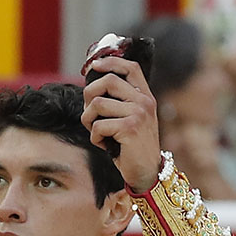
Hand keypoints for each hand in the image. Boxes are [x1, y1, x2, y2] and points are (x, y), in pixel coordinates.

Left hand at [80, 56, 161, 192]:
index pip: (130, 67)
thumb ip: (119, 103)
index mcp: (145, 97)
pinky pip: (98, 125)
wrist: (146, 173)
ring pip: (97, 104)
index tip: (94, 66)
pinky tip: (105, 145)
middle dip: (89, 96)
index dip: (110, 62)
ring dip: (89, 121)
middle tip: (89, 114)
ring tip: (97, 133)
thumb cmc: (132, 148)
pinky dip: (95, 138)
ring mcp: (138, 114)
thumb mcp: (131, 120)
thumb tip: (91, 88)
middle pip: (108, 81)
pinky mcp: (129, 128)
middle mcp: (144, 102)